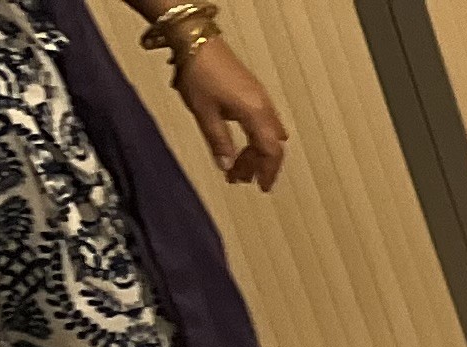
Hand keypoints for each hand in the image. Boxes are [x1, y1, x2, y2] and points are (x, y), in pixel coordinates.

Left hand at [170, 38, 288, 189]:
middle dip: (259, 164)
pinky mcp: (252, 90)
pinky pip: (263, 120)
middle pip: (271, 145)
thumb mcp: (205, 112)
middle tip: (243, 178)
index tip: (261, 187)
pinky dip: (255, 135)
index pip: (269, 151)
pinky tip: (240, 139)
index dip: (267, 172)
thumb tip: (226, 165)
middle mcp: (264, 106)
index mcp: (255, 114)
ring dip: (255, 150)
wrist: (195, 39)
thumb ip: (219, 142)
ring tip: (237, 162)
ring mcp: (260, 97)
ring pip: (267, 133)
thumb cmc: (199, 71)